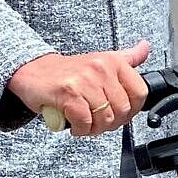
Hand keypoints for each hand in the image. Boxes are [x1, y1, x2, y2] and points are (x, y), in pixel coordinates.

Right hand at [8, 40, 150, 136]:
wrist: (32, 70)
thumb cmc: (68, 71)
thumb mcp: (101, 59)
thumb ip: (127, 58)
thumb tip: (145, 48)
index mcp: (113, 62)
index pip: (139, 93)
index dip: (131, 110)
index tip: (119, 113)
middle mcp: (101, 68)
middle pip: (122, 110)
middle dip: (111, 123)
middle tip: (97, 121)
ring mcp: (84, 80)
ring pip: (104, 118)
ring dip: (94, 128)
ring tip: (85, 123)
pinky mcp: (68, 93)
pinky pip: (84, 122)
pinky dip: (80, 129)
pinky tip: (74, 124)